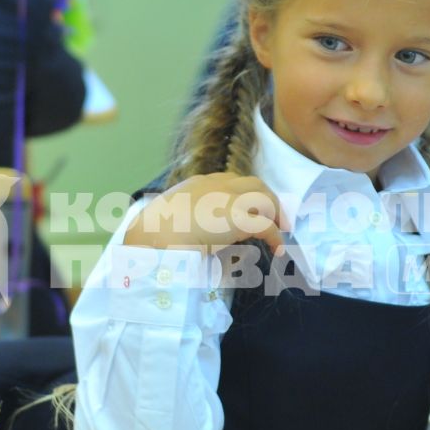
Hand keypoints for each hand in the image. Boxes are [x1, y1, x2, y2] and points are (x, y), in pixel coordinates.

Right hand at [123, 174, 284, 254]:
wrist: (149, 237)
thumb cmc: (152, 233)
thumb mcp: (170, 219)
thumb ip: (185, 219)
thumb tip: (196, 236)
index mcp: (198, 183)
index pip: (229, 181)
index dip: (244, 194)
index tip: (250, 208)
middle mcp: (215, 185)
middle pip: (253, 183)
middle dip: (267, 198)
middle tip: (275, 218)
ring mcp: (227, 198)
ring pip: (264, 197)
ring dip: (275, 212)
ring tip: (281, 229)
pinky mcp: (237, 217)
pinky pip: (266, 225)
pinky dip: (275, 236)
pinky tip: (278, 248)